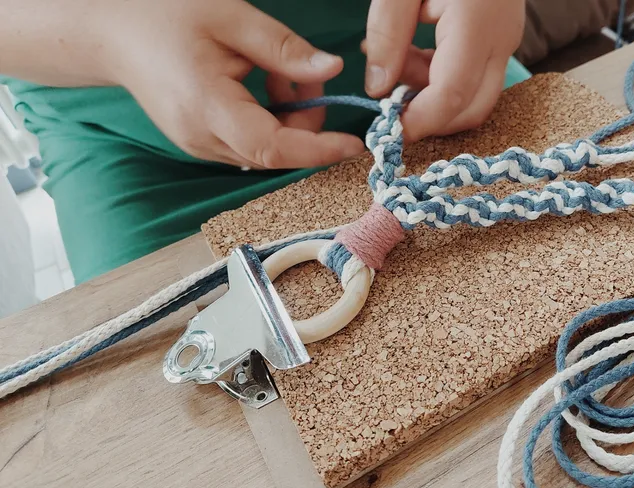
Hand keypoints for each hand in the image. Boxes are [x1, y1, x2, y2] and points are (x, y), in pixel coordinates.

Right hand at [102, 0, 364, 168]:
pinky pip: (249, 142)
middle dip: (307, 122)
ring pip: (265, 149)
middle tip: (307, 73)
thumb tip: (333, 69)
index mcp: (207, 108)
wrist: (108, 33)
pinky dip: (269, 118)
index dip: (318, 149)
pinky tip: (260, 82)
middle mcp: (202, 138)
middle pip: (276, 152)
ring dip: (288, 117)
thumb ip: (284, 48)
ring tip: (276, 69)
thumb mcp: (230, 19)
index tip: (352, 143)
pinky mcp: (200, 142)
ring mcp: (199, 145)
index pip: (274, 147)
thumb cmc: (162, 16)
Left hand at [363, 0, 524, 141]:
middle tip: (389, 100)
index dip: (418, 123)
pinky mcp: (502, 34)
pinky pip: (476, 74)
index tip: (385, 131)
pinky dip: (443, 76)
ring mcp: (506, 38)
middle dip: (430, 117)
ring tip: (395, 59)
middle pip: (471, 109)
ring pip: (475, 95)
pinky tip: (414, 49)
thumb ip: (387, 34)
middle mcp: (499, 40)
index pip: (450, 97)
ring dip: (433, 94)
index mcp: (474, 25)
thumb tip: (378, 89)